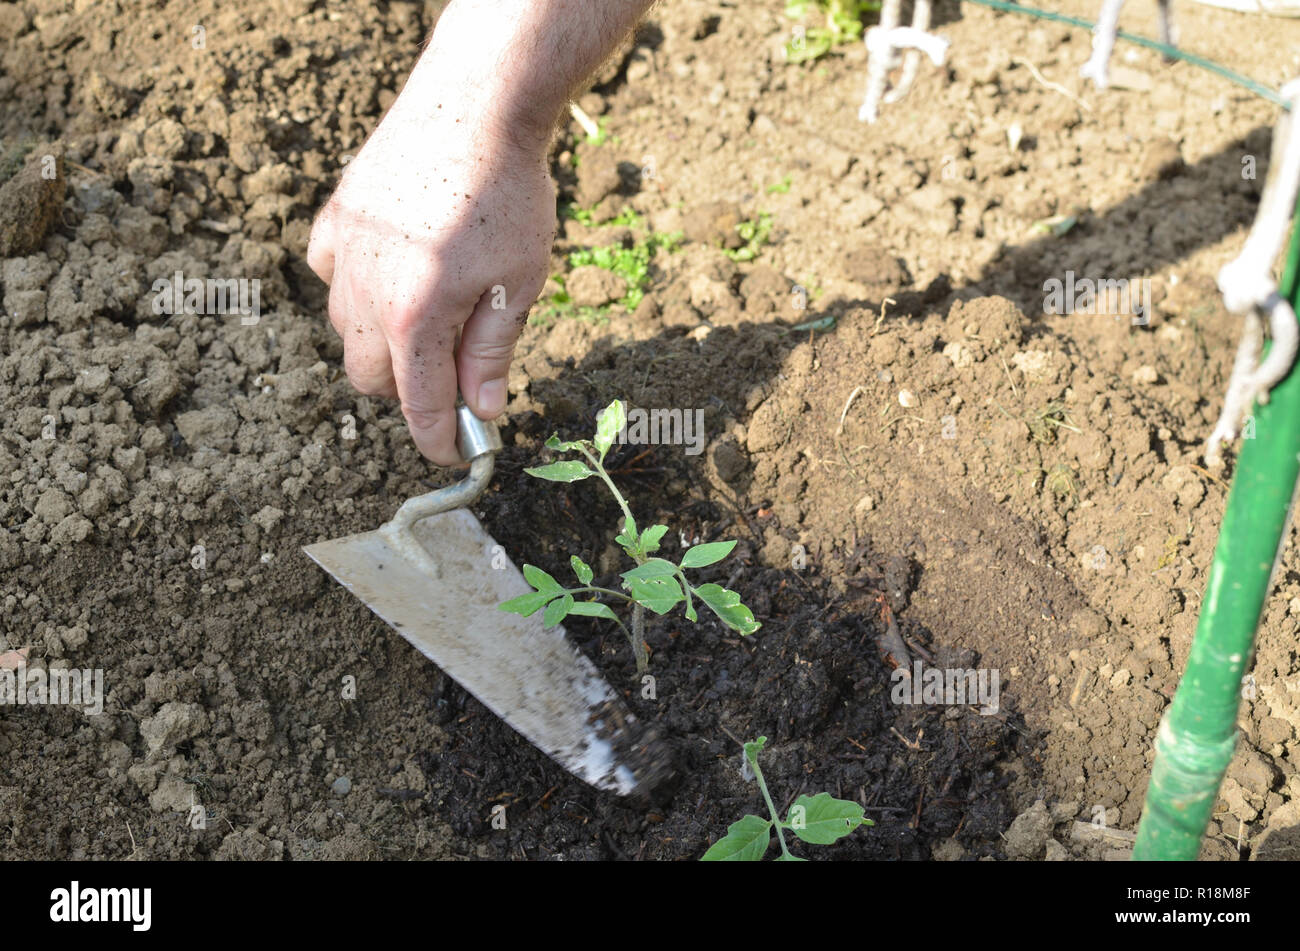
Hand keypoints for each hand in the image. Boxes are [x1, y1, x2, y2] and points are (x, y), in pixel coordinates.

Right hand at [308, 86, 553, 464]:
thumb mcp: (518, 285)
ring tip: (429, 315)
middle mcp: (366, 292)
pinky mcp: (335, 218)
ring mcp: (343, 253)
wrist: (476, 107)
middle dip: (408, 390)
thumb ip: (492, 353)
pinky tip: (391, 273)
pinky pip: (329, 274)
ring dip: (382, 340)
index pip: (419, 403)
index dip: (436, 438)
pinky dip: (354, 288)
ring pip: (346, 329)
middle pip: (369, 376)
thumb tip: (482, 411)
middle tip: (451, 375)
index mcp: (416, 317)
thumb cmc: (508, 195)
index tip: (452, 453)